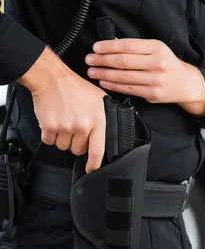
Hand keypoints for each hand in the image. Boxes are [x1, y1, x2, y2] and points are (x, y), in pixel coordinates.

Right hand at [18, 48, 106, 172]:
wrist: (53, 79)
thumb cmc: (76, 87)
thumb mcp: (100, 99)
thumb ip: (104, 115)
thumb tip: (110, 129)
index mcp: (97, 120)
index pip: (98, 149)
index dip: (95, 163)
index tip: (92, 169)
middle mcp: (82, 126)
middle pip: (78, 150)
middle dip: (77, 143)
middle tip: (75, 129)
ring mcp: (65, 128)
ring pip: (63, 147)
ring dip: (63, 139)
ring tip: (65, 123)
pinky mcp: (49, 128)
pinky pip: (49, 141)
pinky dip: (50, 135)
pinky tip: (55, 123)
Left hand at [85, 39, 204, 114]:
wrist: (185, 83)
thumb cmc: (167, 63)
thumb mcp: (157, 49)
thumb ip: (137, 48)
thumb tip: (110, 46)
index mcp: (157, 48)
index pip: (128, 46)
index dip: (109, 47)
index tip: (95, 47)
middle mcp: (157, 63)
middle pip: (123, 61)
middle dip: (102, 60)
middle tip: (89, 59)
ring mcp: (154, 80)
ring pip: (123, 76)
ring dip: (104, 73)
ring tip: (92, 71)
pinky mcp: (152, 94)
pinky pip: (128, 89)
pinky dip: (113, 85)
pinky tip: (103, 81)